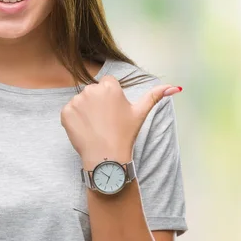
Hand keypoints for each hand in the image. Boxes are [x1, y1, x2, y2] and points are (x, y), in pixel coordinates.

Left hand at [60, 75, 181, 168]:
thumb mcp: (140, 113)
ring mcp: (76, 101)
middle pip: (93, 91)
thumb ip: (155, 96)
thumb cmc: (125, 134)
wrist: (106, 157)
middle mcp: (91, 89)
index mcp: (109, 86)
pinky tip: (85, 130)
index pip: (107, 83)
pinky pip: (69, 112)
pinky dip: (74, 120)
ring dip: (85, 111)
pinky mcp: (65, 112)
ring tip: (96, 127)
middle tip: (105, 121)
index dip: (110, 97)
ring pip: (81, 101)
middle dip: (97, 103)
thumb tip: (175, 87)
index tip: (113, 111)